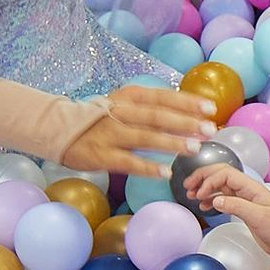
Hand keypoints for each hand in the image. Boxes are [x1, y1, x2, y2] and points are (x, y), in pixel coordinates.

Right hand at [61, 84, 219, 181]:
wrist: (58, 127)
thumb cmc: (99, 117)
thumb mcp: (122, 103)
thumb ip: (149, 107)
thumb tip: (187, 112)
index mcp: (128, 96)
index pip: (162, 97)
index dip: (187, 102)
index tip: (210, 108)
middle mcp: (120, 112)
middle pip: (157, 116)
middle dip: (186, 122)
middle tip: (210, 129)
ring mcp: (110, 134)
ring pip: (145, 138)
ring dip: (172, 143)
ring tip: (194, 148)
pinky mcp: (101, 155)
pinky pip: (128, 162)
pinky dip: (148, 167)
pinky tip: (166, 172)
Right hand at [182, 162, 269, 260]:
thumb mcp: (259, 218)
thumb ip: (237, 206)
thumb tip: (215, 199)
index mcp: (251, 187)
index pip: (225, 174)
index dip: (209, 180)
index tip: (199, 194)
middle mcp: (246, 190)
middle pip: (221, 174)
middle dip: (203, 177)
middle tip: (187, 186)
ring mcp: (244, 199)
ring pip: (220, 186)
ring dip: (205, 188)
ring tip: (191, 195)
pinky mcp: (243, 209)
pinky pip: (224, 198)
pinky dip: (211, 199)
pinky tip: (204, 206)